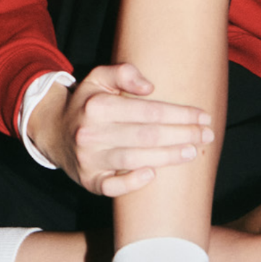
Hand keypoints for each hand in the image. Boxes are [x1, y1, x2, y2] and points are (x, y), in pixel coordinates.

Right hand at [27, 63, 213, 197]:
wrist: (53, 131)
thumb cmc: (87, 103)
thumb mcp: (98, 78)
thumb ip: (123, 73)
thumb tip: (150, 86)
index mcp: (97, 106)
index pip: (147, 111)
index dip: (179, 114)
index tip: (202, 115)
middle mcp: (91, 134)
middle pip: (146, 136)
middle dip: (182, 135)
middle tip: (207, 135)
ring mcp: (89, 160)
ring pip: (134, 160)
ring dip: (168, 157)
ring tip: (193, 152)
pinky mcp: (88, 181)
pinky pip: (112, 188)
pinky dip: (133, 182)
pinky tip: (154, 175)